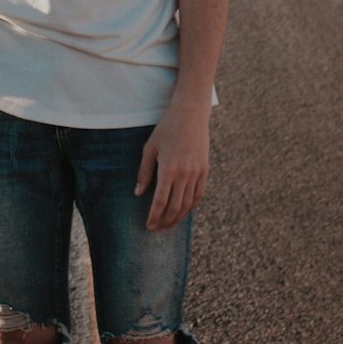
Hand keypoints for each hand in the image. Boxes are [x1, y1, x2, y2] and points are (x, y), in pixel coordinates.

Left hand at [134, 100, 210, 230]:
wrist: (190, 114)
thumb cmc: (166, 129)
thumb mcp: (150, 148)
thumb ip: (144, 172)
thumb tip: (138, 194)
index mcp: (169, 168)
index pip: (160, 201)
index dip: (154, 216)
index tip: (148, 226)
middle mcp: (184, 174)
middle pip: (175, 207)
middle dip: (165, 221)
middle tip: (156, 229)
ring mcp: (197, 172)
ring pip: (188, 204)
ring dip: (178, 218)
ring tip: (168, 225)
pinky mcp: (204, 170)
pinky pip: (199, 195)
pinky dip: (191, 207)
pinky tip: (183, 212)